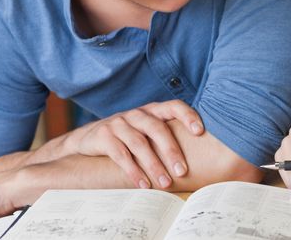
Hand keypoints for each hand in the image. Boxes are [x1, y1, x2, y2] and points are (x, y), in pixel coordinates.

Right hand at [58, 100, 203, 189]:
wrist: (89, 138)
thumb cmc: (129, 136)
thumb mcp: (147, 130)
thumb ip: (167, 135)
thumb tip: (201, 154)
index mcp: (153, 110)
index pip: (174, 106)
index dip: (188, 116)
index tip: (200, 131)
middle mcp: (138, 114)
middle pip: (158, 129)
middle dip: (171, 151)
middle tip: (183, 172)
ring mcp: (120, 123)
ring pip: (140, 144)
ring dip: (154, 166)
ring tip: (165, 183)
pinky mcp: (104, 136)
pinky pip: (121, 155)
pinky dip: (133, 171)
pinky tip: (143, 184)